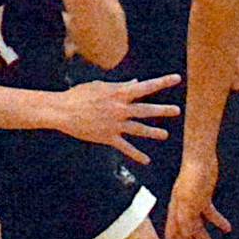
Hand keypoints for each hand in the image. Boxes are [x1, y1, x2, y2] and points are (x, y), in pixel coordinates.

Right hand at [53, 74, 180, 164]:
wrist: (62, 111)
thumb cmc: (80, 95)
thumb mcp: (100, 86)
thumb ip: (121, 85)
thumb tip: (137, 82)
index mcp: (119, 93)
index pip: (145, 86)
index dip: (162, 82)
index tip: (176, 78)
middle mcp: (120, 109)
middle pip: (145, 109)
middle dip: (162, 110)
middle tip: (177, 110)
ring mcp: (115, 124)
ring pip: (138, 129)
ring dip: (153, 132)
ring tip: (165, 135)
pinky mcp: (108, 137)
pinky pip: (125, 147)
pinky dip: (136, 154)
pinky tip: (147, 160)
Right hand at [165, 157, 232, 238]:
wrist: (200, 157)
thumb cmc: (192, 176)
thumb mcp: (189, 198)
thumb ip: (186, 217)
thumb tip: (184, 236)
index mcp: (176, 211)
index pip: (173, 235)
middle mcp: (182, 209)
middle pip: (186, 234)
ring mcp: (193, 203)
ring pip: (198, 226)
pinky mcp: (203, 197)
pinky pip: (210, 214)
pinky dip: (218, 222)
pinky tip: (227, 228)